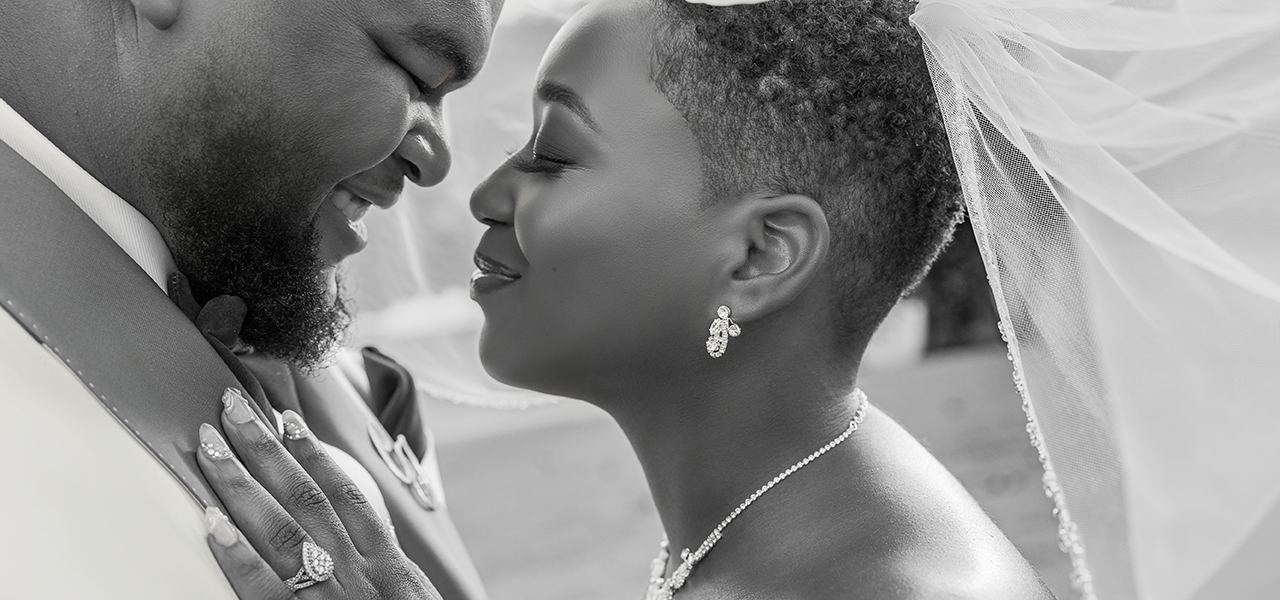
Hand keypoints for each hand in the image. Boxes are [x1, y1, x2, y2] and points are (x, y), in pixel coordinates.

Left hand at [197, 387, 440, 599]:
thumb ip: (381, 571)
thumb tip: (353, 543)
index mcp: (388, 566)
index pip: (347, 493)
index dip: (314, 452)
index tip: (286, 417)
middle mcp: (361, 572)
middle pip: (306, 496)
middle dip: (264, 448)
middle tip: (230, 406)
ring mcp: (334, 596)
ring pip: (282, 528)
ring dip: (241, 482)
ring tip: (209, 445)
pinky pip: (265, 588)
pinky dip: (237, 555)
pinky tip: (210, 524)